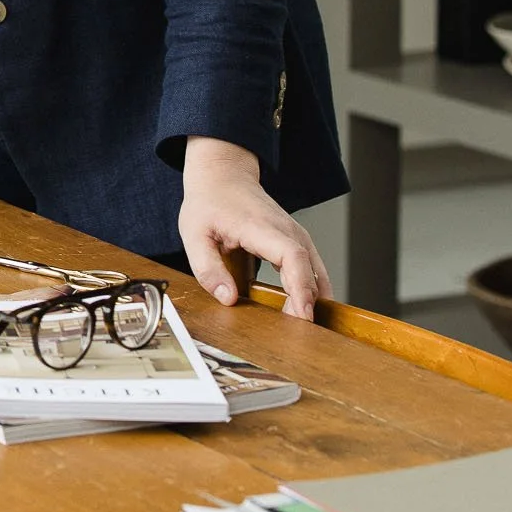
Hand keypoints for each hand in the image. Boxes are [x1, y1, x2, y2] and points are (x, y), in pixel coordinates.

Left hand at [177, 135, 330, 319]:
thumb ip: (208, 268)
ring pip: (316, 273)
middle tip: (298, 335)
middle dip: (308, 305)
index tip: (302, 315)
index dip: (300, 288)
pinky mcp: (297, 243)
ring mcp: (296, 236)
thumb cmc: (209, 203)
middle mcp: (287, 231)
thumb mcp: (194, 234)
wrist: (223, 175)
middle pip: (310, 271)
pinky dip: (310, 292)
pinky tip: (301, 313)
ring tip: (299, 329)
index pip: (292, 257)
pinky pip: (311, 271)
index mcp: (261, 227)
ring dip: (312, 301)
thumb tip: (228, 299)